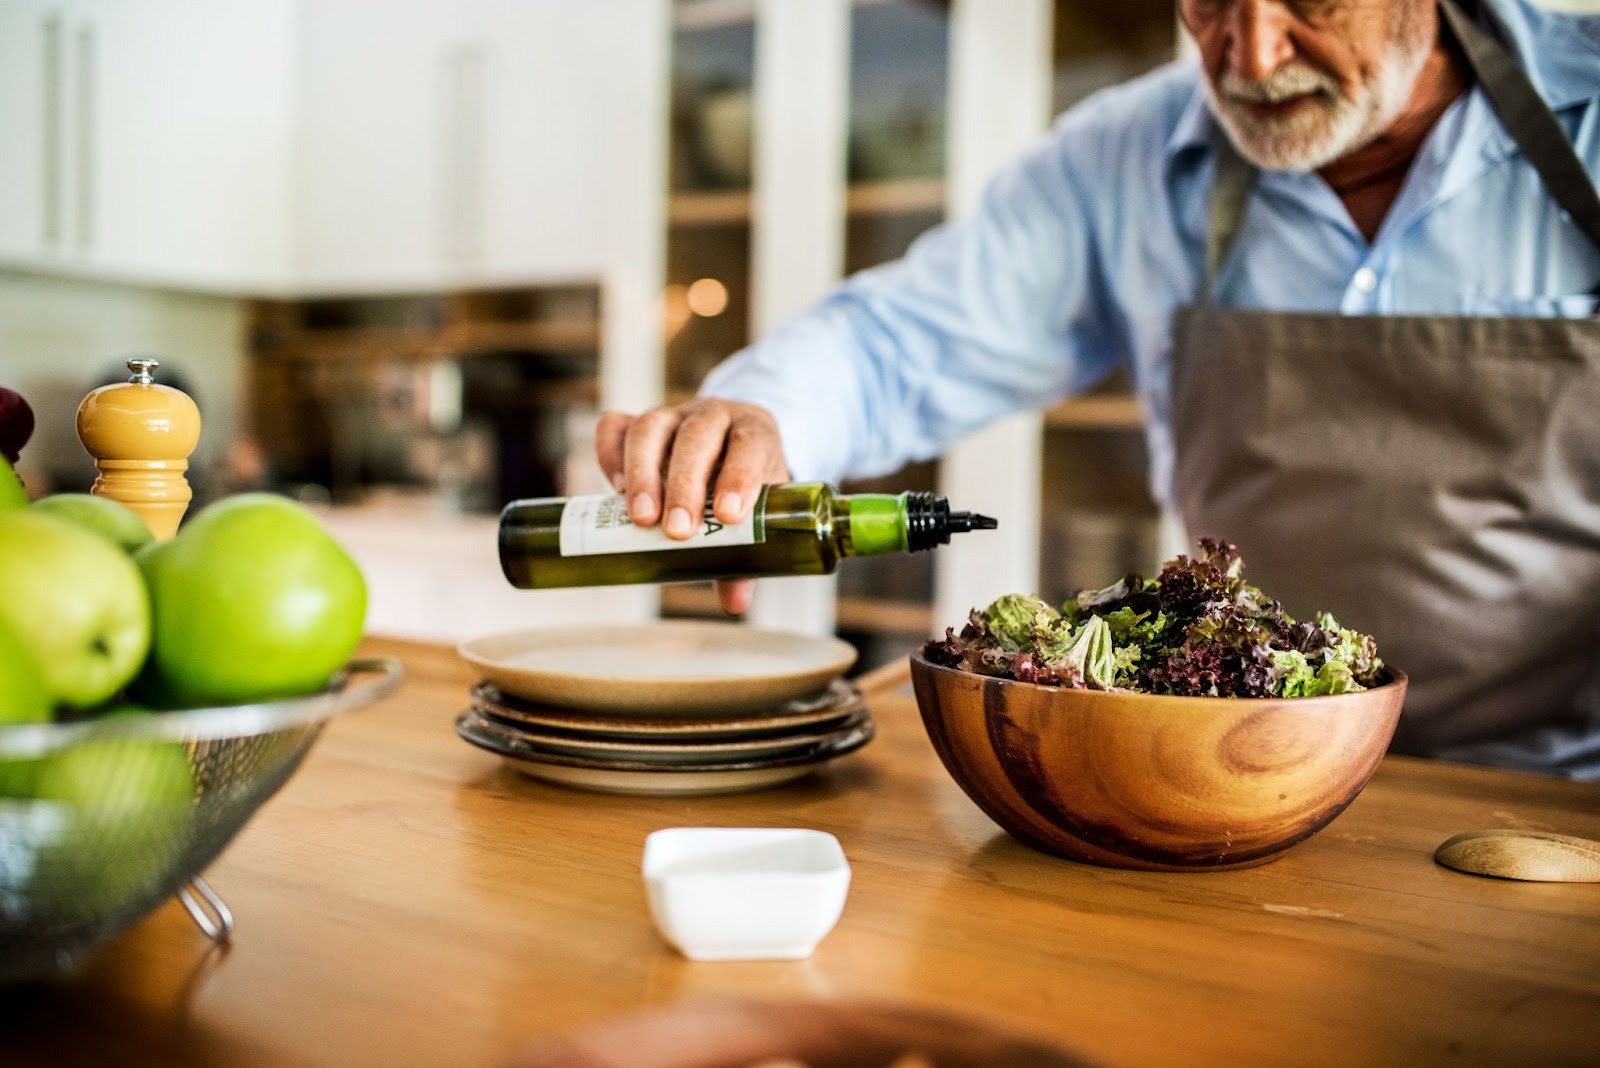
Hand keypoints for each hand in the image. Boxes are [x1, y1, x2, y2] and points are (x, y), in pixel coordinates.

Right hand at [595, 397, 789, 615]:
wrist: (728, 444)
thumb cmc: (743, 482)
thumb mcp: (756, 511)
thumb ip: (744, 554)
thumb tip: (734, 603)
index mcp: (752, 431)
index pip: (749, 444)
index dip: (739, 476)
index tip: (727, 516)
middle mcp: (713, 416)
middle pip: (696, 437)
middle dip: (684, 485)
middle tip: (677, 530)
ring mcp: (672, 416)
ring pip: (652, 427)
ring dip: (642, 473)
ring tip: (640, 518)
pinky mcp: (637, 422)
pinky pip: (615, 426)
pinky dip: (610, 455)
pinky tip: (614, 490)